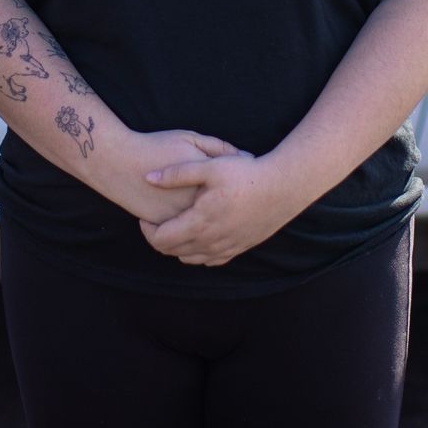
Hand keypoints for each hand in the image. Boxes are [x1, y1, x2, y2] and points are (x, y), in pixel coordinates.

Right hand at [97, 129, 247, 224]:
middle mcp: (194, 207)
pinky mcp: (164, 227)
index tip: (248, 181)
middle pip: (228, 214)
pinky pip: (187, 237)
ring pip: (208, 231)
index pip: (238, 191)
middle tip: (241, 200)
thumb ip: (219, 148)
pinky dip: (198, 234)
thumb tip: (245, 156)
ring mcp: (178, 220)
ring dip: (220, 226)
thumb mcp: (192, 139)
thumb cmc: (156, 146)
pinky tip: (204, 220)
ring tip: (225, 212)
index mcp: (206, 184)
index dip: (246, 185)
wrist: (118, 162)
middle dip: (237, 208)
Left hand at [138, 154, 306, 266]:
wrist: (283, 187)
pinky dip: (197, 252)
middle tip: (155, 220)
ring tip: (175, 226)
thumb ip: (177, 173)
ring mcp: (226, 248)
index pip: (161, 240)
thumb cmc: (246, 174)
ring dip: (177, 247)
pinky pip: (210, 261)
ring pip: (190, 259)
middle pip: (172, 252)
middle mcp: (211, 241)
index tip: (144, 215)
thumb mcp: (210, 166)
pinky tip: (198, 235)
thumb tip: (148, 178)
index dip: (146, 230)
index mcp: (200, 222)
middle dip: (158, 238)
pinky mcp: (238, 249)